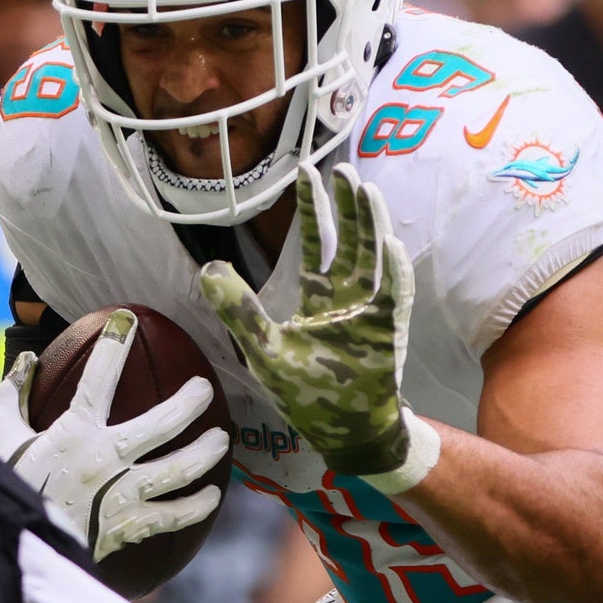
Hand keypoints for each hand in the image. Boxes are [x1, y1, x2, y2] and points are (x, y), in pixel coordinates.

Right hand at [0, 310, 228, 561]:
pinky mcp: (129, 526)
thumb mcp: (0, 438)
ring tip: (220, 440)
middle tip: (203, 389)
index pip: (98, 378)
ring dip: (204, 452)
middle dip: (190, 402)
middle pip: (162, 424)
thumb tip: (29, 360)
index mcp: (74, 432)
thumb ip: (12, 396)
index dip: (114, 344)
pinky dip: (195, 507)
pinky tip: (210, 496)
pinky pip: (172, 516)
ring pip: (178, 469)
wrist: (17, 547)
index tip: (127, 319)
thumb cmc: (8, 488)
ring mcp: (122, 494)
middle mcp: (106, 459)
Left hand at [197, 165, 416, 477]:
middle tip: (340, 170)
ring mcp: (370, 314)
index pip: (317, 246)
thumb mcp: (262, 350)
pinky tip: (389, 243)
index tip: (304, 173)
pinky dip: (394, 269)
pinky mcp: (388, 331)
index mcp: (318, 301)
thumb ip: (238, 310)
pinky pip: (395, 293)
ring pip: (374, 257)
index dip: (312, 211)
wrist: (344, 433)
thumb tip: (207, 269)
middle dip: (346, 206)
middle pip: (351, 242)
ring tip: (364, 190)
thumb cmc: (307, 397)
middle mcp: (347, 300)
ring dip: (371, 224)